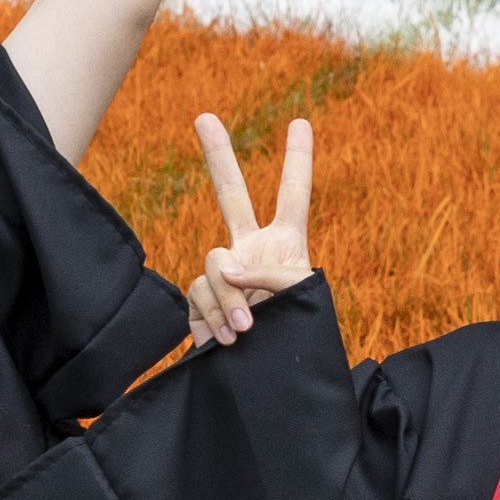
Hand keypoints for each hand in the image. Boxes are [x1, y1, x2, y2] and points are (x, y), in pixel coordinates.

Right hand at [178, 111, 314, 348]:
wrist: (273, 383)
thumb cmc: (299, 335)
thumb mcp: (300, 297)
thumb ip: (267, 274)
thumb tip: (225, 270)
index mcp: (286, 244)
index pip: (294, 194)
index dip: (297, 159)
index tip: (301, 121)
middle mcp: (250, 249)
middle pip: (230, 194)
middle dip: (217, 155)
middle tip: (204, 116)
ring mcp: (224, 274)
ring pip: (214, 265)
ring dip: (228, 296)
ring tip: (246, 329)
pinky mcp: (201, 301)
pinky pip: (198, 295)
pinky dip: (212, 315)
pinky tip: (225, 339)